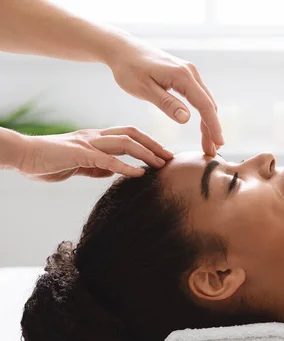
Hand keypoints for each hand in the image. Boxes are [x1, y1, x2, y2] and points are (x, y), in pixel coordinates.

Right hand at [16, 127, 173, 181]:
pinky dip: (126, 166)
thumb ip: (96, 166)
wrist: (21, 155)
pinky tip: (139, 174)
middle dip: (154, 144)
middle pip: (132, 134)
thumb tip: (113, 170)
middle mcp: (94, 136)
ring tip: (161, 164)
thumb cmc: (47, 161)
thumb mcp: (78, 165)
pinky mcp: (79, 154)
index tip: (163, 154)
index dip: (147, 142)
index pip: (127, 135)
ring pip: (124, 142)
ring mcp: (87, 143)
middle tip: (171, 157)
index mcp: (95, 138)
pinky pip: (107, 159)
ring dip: (146, 153)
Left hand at [106, 36, 222, 155]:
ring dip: (208, 123)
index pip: (205, 105)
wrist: (122, 49)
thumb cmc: (129, 69)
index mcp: (183, 76)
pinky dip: (202, 113)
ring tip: (208, 143)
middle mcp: (191, 72)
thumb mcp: (144, 89)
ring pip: (205, 101)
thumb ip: (166, 104)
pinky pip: (199, 97)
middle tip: (212, 151)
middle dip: (212, 129)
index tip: (218, 143)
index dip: (213, 126)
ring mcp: (189, 73)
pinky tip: (202, 126)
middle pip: (209, 105)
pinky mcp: (185, 75)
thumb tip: (187, 119)